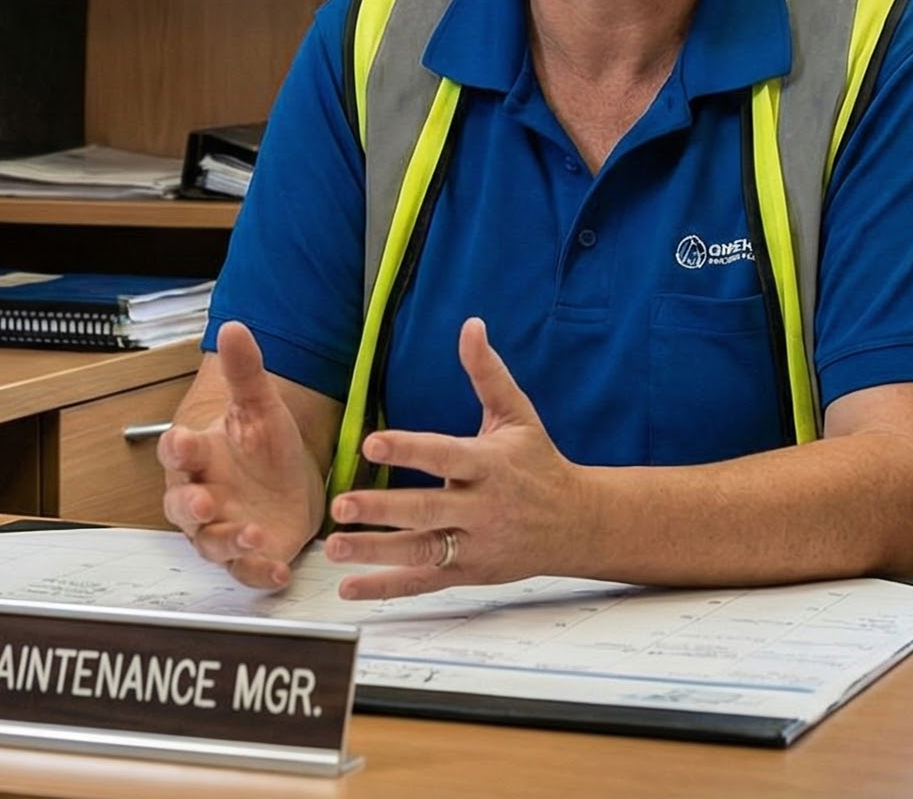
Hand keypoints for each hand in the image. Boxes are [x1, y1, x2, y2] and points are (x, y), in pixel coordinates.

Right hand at [158, 321, 325, 588]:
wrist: (290, 483)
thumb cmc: (263, 446)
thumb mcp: (261, 406)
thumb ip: (246, 371)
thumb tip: (233, 326)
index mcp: (199, 458)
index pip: (175, 452)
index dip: (176, 449)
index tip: (182, 440)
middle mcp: (202, 498)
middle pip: (181, 507)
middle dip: (190, 506)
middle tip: (203, 501)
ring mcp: (222, 530)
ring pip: (211, 543)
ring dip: (228, 541)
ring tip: (253, 533)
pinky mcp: (249, 557)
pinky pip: (246, 571)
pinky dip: (259, 572)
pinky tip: (278, 569)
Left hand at [322, 317, 586, 599]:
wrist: (578, 523)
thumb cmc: (539, 463)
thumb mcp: (517, 414)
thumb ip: (487, 372)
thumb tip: (470, 325)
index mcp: (490, 465)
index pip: (444, 456)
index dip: (409, 448)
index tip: (371, 442)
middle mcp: (482, 508)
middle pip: (426, 510)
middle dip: (382, 508)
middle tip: (340, 504)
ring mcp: (475, 545)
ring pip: (421, 551)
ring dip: (375, 551)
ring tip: (334, 546)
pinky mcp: (469, 573)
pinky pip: (423, 583)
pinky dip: (386, 588)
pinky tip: (350, 588)